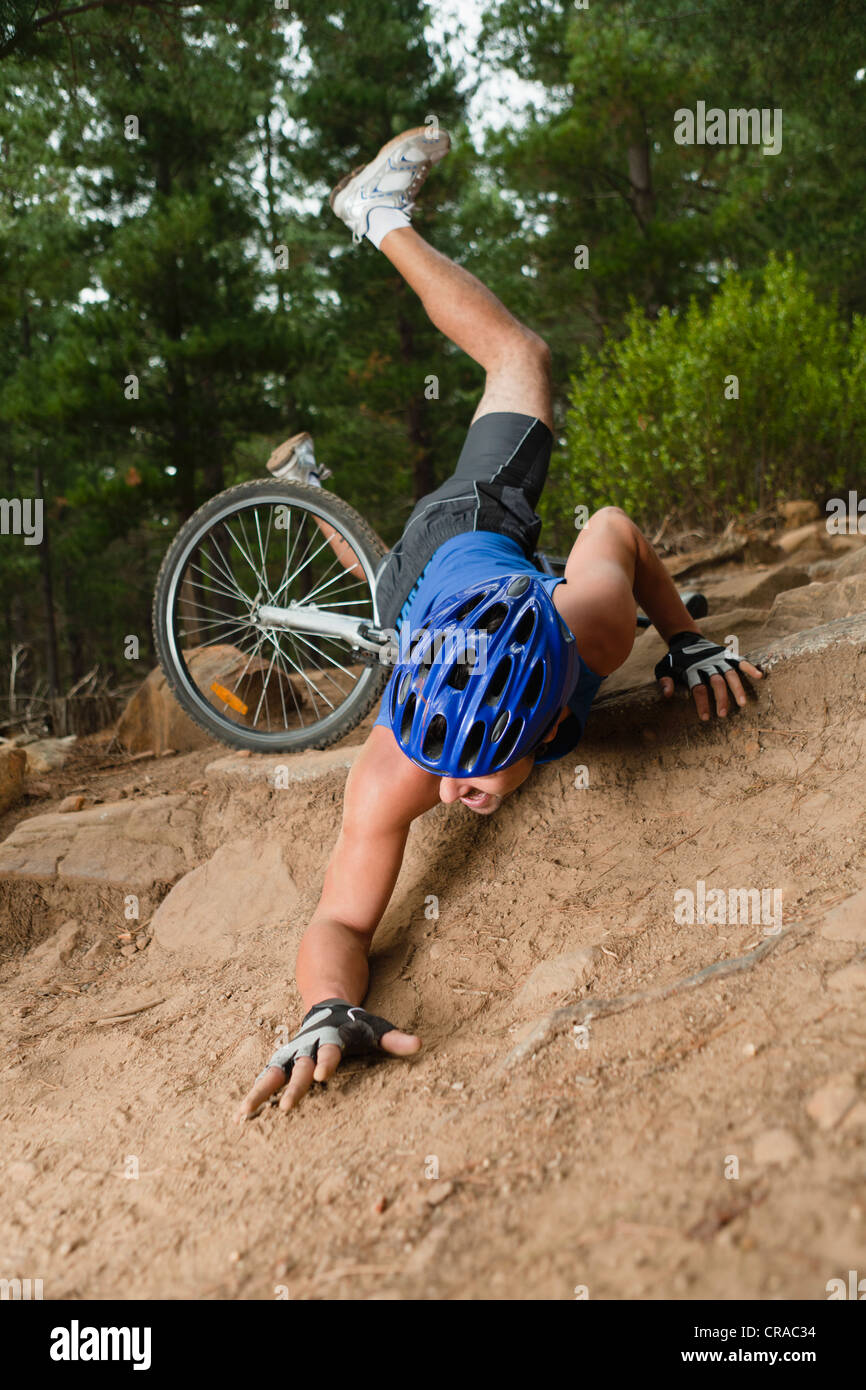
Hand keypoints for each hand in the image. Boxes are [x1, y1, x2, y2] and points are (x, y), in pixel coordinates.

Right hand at [235, 998, 419, 1120]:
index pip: (331, 1050)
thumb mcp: (375, 1028)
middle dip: (294, 1086)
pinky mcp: (283, 1061)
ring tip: (245, 1113)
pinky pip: (266, 1079)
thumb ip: (394, 1040)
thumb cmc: (355, 1023)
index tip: (323, 1075)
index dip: (327, 1061)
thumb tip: (418, 1045)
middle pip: (301, 1067)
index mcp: (332, 1037)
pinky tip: (241, 1116)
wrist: (326, 1002)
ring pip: (274, 1072)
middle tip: (286, 1107)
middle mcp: (309, 1045)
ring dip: (261, 1092)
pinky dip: (255, 1095)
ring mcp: (293, 1053)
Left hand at [655, 631, 762, 721]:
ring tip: (742, 704)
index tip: (705, 717)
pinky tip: (759, 676)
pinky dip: (750, 667)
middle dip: (721, 698)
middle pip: (716, 682)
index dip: (702, 703)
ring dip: (737, 688)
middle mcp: (707, 664)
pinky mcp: (727, 656)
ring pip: (730, 674)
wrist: (686, 639)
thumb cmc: (675, 660)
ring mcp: (719, 659)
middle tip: (723, 714)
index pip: (698, 687)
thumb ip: (665, 680)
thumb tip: (667, 694)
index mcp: (692, 669)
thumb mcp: (664, 668)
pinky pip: (740, 661)